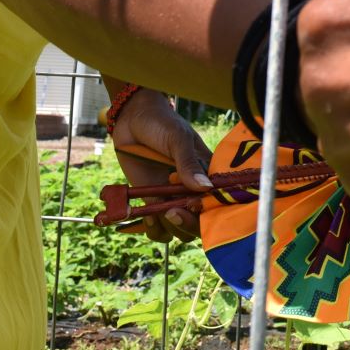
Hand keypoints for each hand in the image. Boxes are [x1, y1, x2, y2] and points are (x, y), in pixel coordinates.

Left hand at [109, 89, 213, 242]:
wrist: (132, 119)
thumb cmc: (161, 123)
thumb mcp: (177, 138)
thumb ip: (188, 163)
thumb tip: (205, 187)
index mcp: (207, 173)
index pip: (218, 201)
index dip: (210, 211)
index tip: (194, 205)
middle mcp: (192, 189)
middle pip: (200, 222)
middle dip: (189, 224)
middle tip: (172, 212)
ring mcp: (172, 197)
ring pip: (180, 230)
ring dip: (172, 228)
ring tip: (158, 213)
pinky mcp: (152, 201)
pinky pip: (157, 226)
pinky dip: (154, 228)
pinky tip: (147, 216)